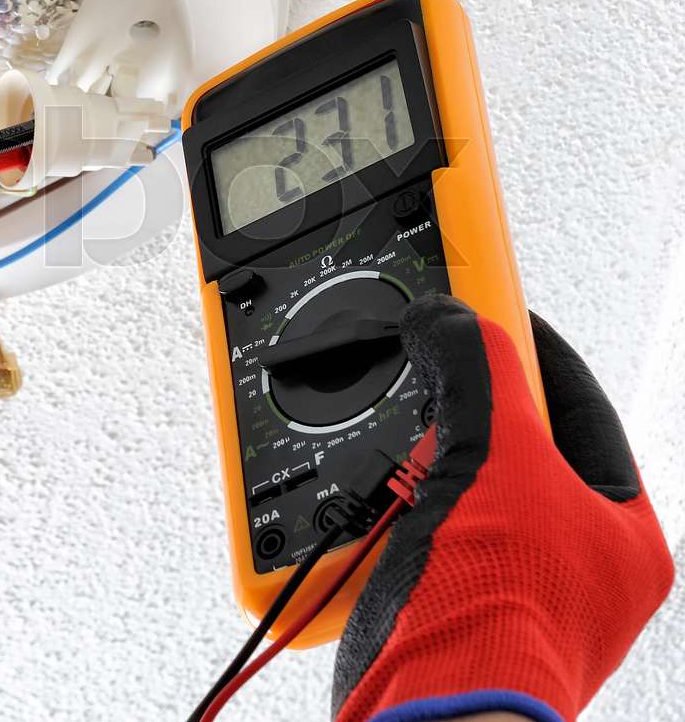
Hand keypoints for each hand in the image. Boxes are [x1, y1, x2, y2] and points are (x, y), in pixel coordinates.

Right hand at [333, 296, 673, 720]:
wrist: (428, 714)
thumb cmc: (495, 619)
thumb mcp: (492, 460)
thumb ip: (475, 374)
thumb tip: (449, 318)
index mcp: (619, 528)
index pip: (575, 403)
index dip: (524, 348)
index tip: (482, 309)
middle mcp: (571, 561)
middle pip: (504, 447)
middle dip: (452, 421)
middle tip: (424, 398)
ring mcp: (507, 587)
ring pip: (449, 491)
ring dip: (408, 474)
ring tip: (397, 474)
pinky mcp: (443, 607)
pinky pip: (407, 534)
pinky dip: (379, 517)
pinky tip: (371, 516)